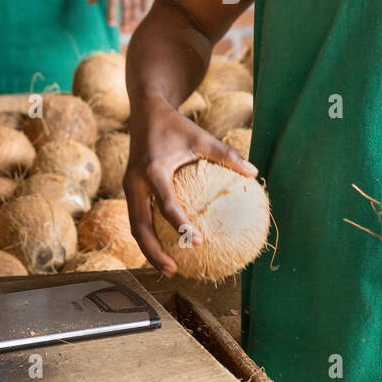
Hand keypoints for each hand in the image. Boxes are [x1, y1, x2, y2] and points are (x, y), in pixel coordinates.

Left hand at [88, 0, 143, 29]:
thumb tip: (89, 3)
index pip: (112, 2)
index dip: (112, 14)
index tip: (111, 25)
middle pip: (127, 6)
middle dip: (125, 19)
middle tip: (123, 30)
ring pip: (136, 3)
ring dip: (134, 15)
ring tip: (132, 25)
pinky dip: (145, 5)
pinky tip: (144, 13)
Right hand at [124, 94, 257, 275]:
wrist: (144, 111)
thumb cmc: (176, 125)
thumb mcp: (201, 136)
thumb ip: (226, 154)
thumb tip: (253, 173)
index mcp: (152, 169)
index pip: (166, 204)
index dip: (181, 225)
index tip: (198, 242)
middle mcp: (135, 181)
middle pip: (139, 226)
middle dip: (153, 251)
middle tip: (174, 270)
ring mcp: (128, 187)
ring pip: (134, 226)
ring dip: (148, 249)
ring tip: (168, 268)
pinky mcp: (129, 189)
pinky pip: (136, 217)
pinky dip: (148, 235)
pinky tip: (165, 247)